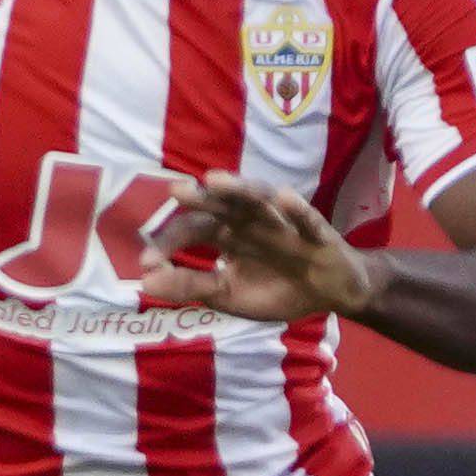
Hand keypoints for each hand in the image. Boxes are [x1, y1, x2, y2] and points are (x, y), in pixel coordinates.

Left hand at [140, 173, 371, 323]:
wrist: (331, 295)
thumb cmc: (277, 288)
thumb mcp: (228, 295)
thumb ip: (191, 286)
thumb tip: (144, 281)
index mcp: (228, 234)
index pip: (193, 229)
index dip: (170, 242)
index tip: (146, 262)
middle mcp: (251, 221)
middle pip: (222, 205)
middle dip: (200, 198)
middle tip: (176, 190)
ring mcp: (283, 224)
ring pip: (260, 201)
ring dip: (240, 189)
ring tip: (216, 180)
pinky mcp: (316, 233)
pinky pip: (306, 219)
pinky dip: (296, 208)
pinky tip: (284, 198)